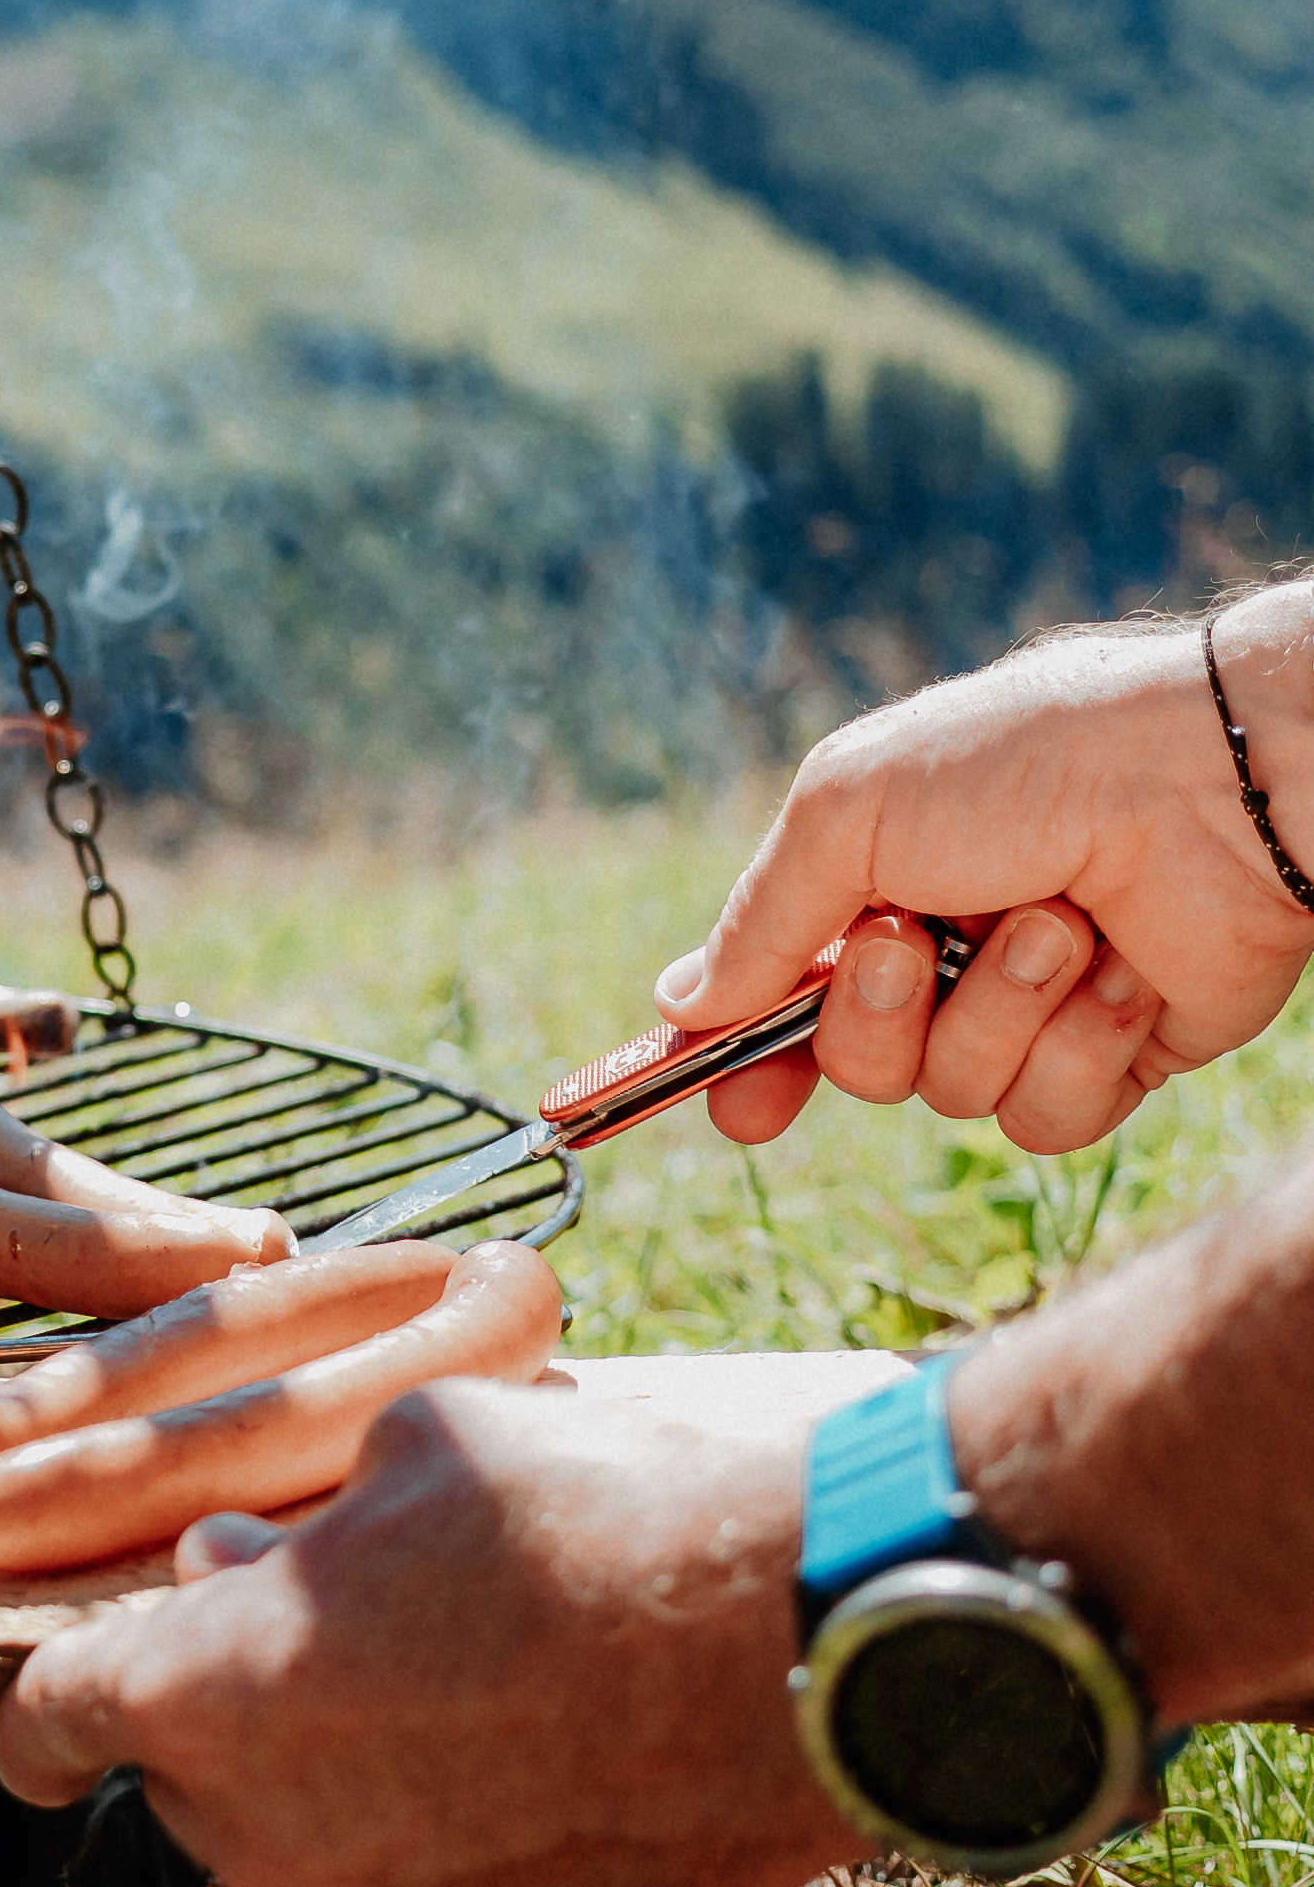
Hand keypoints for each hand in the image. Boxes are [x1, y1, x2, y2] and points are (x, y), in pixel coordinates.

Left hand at [0, 1382, 846, 1886]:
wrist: (797, 1655)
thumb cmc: (589, 1523)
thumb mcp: (413, 1452)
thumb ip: (296, 1524)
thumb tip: (243, 1566)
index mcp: (207, 1697)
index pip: (52, 1724)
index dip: (36, 1718)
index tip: (32, 1725)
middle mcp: (269, 1835)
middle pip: (186, 1778)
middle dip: (220, 1705)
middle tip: (311, 1611)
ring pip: (293, 1841)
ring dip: (318, 1772)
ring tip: (427, 1665)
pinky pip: (402, 1883)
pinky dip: (418, 1821)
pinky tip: (508, 1733)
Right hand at [660, 604, 1313, 1154]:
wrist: (1209, 787)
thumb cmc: (1021, 767)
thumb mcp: (849, 811)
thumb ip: (759, 922)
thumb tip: (678, 1007)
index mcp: (872, 881)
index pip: (782, 993)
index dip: (745, 1054)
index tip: (724, 1102)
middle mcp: (945, 953)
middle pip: (857, 1062)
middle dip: (878, 1013)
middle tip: (919, 938)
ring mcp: (1028, 1009)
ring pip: (955, 1094)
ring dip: (999, 1010)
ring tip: (1062, 923)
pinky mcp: (1111, 1057)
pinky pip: (1046, 1119)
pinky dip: (1078, 1048)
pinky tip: (1122, 974)